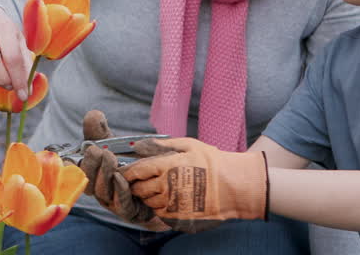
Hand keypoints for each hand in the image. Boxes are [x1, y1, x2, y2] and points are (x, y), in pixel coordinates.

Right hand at [77, 111, 165, 229]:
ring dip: (104, 174)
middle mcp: (100, 190)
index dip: (69, 166)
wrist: (162, 185)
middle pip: (87, 183)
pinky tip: (120, 176)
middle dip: (90, 166)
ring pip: (102, 193)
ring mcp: (113, 203)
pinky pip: (121, 204)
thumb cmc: (134, 163)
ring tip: (110, 157)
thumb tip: (93, 115)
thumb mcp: (116, 145)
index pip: (74, 173)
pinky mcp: (130, 212)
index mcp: (92, 174)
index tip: (68, 156)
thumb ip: (102, 131)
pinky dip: (119, 190)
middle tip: (97, 150)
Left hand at [121, 137, 268, 231]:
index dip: (127, 172)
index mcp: (167, 165)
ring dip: (148, 196)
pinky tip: (168, 199)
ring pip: (148, 202)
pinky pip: (159, 213)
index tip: (125, 172)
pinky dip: (159, 207)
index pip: (136, 171)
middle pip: (139, 189)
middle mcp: (167, 186)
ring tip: (158, 188)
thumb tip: (141, 144)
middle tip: (141, 181)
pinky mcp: (179, 216)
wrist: (234, 187)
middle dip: (136, 185)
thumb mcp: (189, 145)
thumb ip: (163, 144)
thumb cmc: (212, 162)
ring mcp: (173, 203)